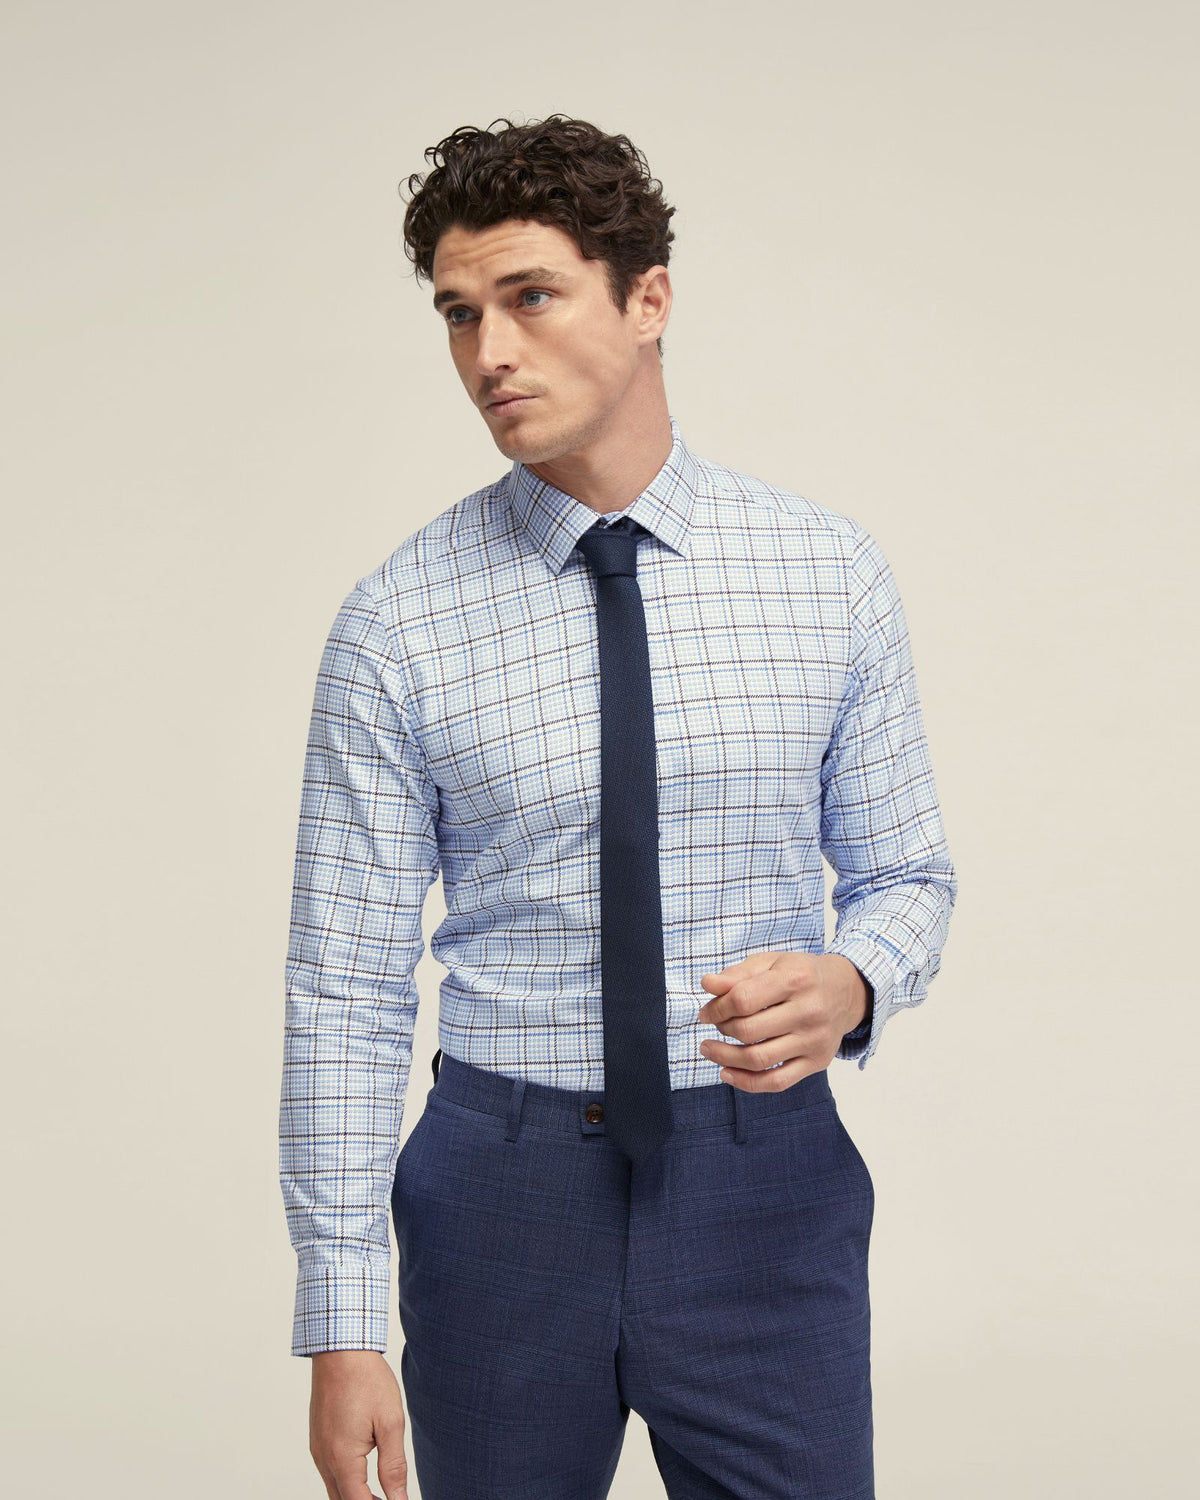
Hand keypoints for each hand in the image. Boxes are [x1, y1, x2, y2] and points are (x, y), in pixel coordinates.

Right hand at [309, 1350, 408, 1499]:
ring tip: (382, 1492)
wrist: (341, 1349)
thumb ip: (394, 1466)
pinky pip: (328, 1471)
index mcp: (342, 1458)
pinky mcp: (317, 1438)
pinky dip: (345, 1479)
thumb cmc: (367, 1380)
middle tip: (391, 1497)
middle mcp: (324, 1458)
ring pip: (334, 1488)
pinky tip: (363, 1472)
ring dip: (355, 1494)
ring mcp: (317, 1449)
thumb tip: (399, 1498)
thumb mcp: (390, 1422)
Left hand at [696, 951, 868, 1090]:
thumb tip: (707, 984)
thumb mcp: (771, 962)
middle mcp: (808, 1011)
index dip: (716, 1008)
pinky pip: (777, 1082)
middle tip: (714, 1025)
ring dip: (725, 1058)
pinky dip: (746, 1083)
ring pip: (759, 1059)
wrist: (846, 991)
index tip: (707, 1012)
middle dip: (721, 1029)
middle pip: (748, 1031)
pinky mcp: (817, 1061)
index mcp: (795, 979)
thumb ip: (737, 974)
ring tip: (709, 1050)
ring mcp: (814, 1040)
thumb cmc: (801, 974)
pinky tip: (727, 1073)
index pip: (743, 1000)